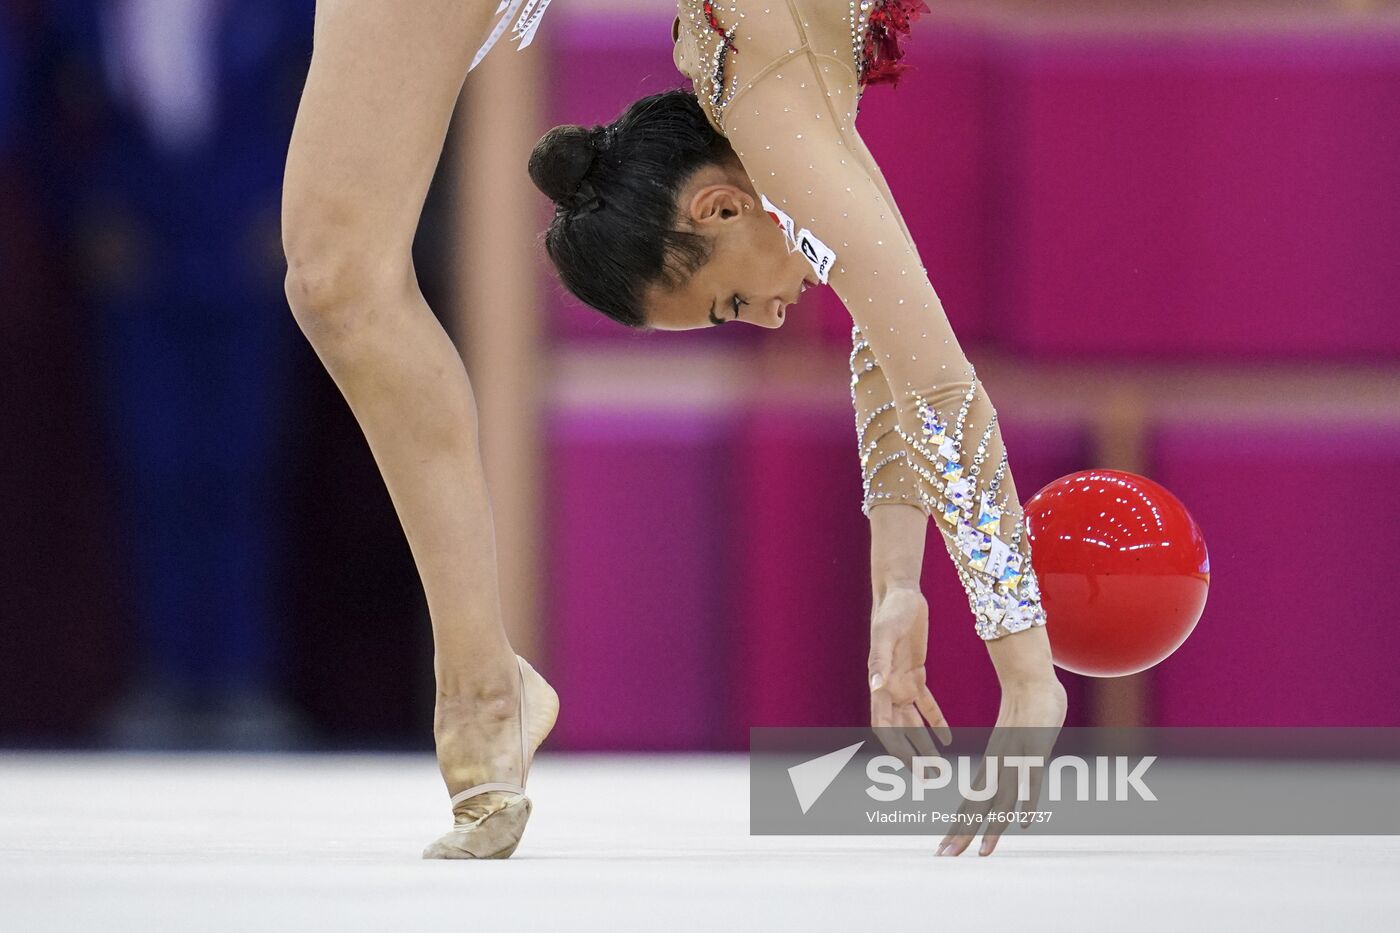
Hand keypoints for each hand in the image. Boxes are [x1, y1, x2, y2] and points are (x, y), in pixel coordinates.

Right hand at [868, 588, 951, 761]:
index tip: (908, 766)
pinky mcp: (916, 674)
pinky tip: (948, 739)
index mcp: (879, 682)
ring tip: (939, 765)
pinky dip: (935, 723)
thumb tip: (876, 686)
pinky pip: (926, 706)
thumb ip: (879, 659)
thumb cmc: (891, 610)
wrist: (901, 593)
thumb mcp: (885, 632)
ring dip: (923, 745)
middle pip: (899, 731)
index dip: (894, 747)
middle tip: (929, 777)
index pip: (883, 724)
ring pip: (912, 723)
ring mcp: (902, 683)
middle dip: (912, 755)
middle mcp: (888, 688)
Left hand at [936, 677, 1067, 857]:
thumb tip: (1005, 779)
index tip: (944, 847)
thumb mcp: (1011, 742)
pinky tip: (1024, 823)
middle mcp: (998, 764)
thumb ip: (1008, 762)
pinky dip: (1028, 801)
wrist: (1029, 677)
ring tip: (983, 853)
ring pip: (1002, 798)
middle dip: (962, 832)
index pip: (970, 801)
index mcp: (990, 764)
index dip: (957, 825)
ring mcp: (1015, 757)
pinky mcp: (1035, 749)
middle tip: (945, 856)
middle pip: (978, 805)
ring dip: (993, 827)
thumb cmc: (1023, 709)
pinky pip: (1032, 780)